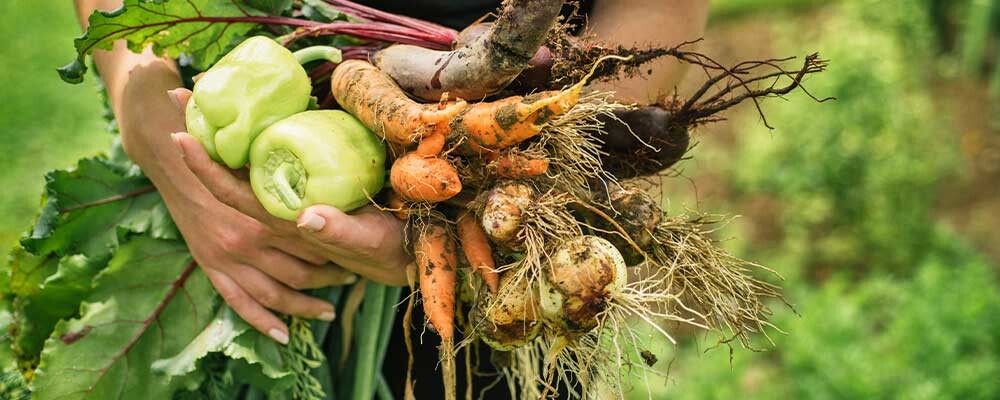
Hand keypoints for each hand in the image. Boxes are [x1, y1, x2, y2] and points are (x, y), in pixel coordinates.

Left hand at [169, 89, 411, 286]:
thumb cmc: (386, 248)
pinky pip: (268, 164)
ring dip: (218, 134)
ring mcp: (290, 199)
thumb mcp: (368, 241)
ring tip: (199, 99)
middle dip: (201, 135)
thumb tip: (306, 218)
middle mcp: (278, 210)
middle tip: (177, 95)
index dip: (205, 166)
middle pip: (228, 172)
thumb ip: (340, 232)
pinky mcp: (307, 191)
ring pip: (243, 166)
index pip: (234, 193)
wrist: (403, 256)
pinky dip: (250, 141)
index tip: (179, 134)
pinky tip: (243, 119)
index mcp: (284, 222)